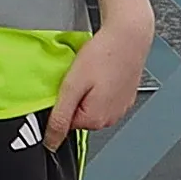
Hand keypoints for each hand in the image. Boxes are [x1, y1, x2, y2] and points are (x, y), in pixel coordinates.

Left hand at [42, 1, 153, 149]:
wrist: (128, 36)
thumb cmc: (103, 56)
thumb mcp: (72, 86)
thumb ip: (60, 117)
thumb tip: (51, 143)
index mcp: (97, 120)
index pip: (66, 122)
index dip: (63, 101)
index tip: (68, 86)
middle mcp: (111, 118)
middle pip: (79, 115)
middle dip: (76, 97)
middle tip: (81, 77)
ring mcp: (120, 108)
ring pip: (92, 105)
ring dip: (88, 91)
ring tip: (93, 72)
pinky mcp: (125, 96)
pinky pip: (104, 97)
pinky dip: (100, 86)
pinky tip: (102, 71)